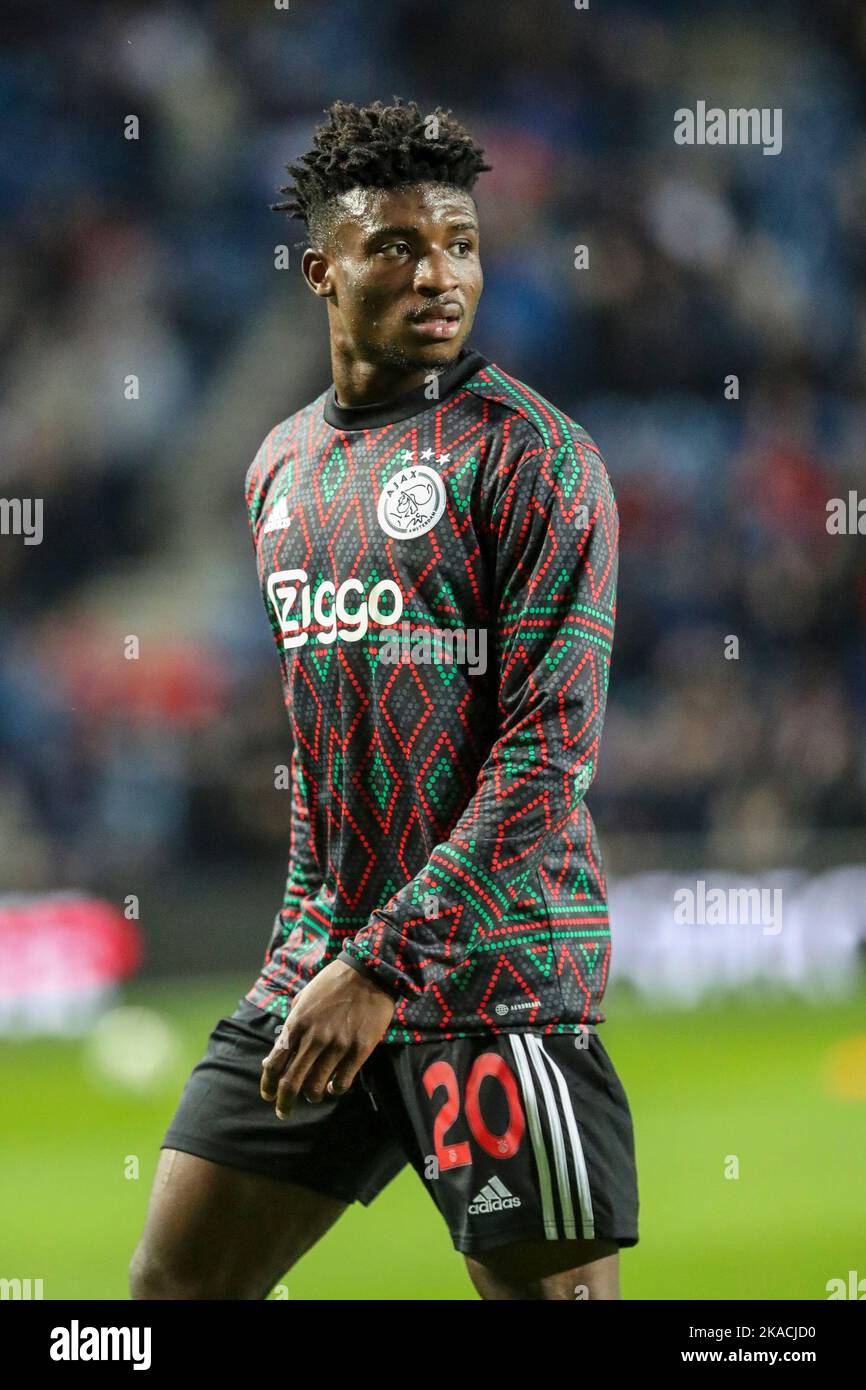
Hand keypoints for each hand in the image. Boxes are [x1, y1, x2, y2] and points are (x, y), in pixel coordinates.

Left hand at [260, 960, 395, 1120]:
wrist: (369, 971)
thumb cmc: (332, 984)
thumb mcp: (303, 999)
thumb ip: (289, 1028)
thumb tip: (273, 1058)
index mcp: (297, 1023)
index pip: (274, 1063)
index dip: (268, 1084)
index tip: (268, 1095)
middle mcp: (314, 1037)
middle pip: (291, 1082)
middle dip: (283, 1102)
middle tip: (282, 1112)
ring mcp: (337, 1045)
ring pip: (316, 1087)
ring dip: (311, 1097)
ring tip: (312, 1096)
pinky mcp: (359, 1050)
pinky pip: (341, 1082)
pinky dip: (333, 1090)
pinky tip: (332, 1087)